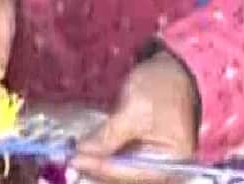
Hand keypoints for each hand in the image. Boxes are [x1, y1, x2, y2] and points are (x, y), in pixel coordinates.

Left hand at [72, 50, 200, 183]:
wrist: (173, 69)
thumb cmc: (160, 88)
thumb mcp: (135, 110)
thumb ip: (110, 136)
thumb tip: (82, 153)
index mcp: (172, 162)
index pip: (130, 173)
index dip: (99, 167)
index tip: (73, 159)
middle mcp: (164, 168)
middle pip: (124, 175)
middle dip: (97, 166)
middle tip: (69, 156)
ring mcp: (153, 161)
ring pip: (119, 169)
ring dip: (97, 161)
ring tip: (73, 152)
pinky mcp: (143, 152)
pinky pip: (120, 159)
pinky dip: (103, 154)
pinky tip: (86, 149)